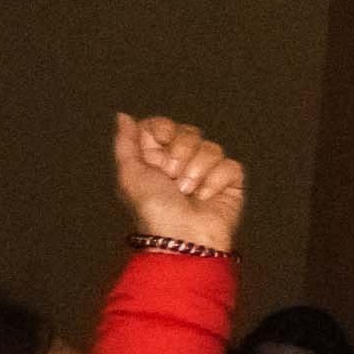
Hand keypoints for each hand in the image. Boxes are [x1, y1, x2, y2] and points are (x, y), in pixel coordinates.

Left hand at [114, 115, 245, 253]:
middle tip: (171, 177)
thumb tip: (123, 116)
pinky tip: (206, 198)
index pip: (163, 125)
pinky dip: (216, 182)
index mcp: (155, 158)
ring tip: (188, 193)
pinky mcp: (229, 182)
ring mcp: (207, 172)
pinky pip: (230, 165)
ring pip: (211, 148)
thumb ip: (125, 143)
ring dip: (196, 172)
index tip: (162, 139)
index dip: (164, 128)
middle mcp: (181, 162)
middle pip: (189, 132)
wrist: (182, 237)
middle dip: (180, 153)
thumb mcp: (129, 175)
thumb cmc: (153, 211)